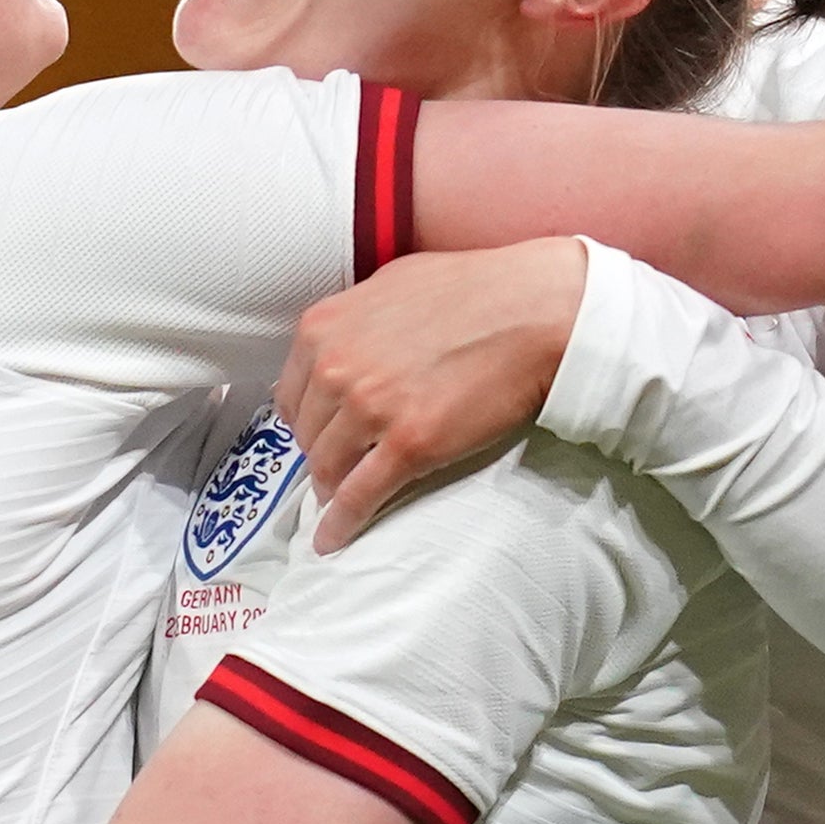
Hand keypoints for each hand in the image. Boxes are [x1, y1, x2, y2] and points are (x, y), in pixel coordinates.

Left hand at [278, 239, 586, 546]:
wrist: (534, 311)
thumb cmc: (474, 289)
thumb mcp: (392, 283)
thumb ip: (354, 318)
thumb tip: (338, 344)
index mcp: (325, 328)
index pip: (290, 395)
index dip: (308, 419)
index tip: (321, 431)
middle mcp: (336, 368)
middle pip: (307, 435)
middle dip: (321, 452)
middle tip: (340, 464)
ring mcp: (371, 410)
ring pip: (328, 468)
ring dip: (331, 487)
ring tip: (340, 499)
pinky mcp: (410, 446)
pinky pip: (360, 495)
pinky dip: (342, 523)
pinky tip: (332, 540)